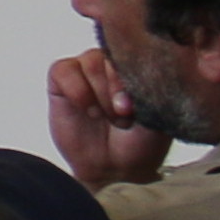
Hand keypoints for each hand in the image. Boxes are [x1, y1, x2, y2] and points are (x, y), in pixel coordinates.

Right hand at [45, 49, 169, 188]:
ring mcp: (87, 72)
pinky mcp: (61, 82)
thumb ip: (151, 88)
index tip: (136, 104)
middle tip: (123, 115)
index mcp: (139, 68)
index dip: (134, 74)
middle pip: (112, 54)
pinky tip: (88, 110)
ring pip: (90, 61)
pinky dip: (76, 90)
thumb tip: (141, 68)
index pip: (137, 50)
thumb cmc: (141, 142)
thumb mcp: (159, 115)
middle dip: (117, 86)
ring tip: (105, 116)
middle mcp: (113, 65)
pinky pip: (63, 70)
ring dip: (99, 92)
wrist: (114, 169)